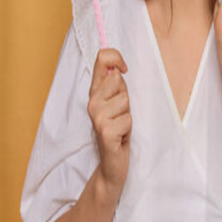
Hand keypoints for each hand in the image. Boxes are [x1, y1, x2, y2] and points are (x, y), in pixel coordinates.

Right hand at [87, 48, 131, 192]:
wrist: (111, 164)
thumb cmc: (118, 130)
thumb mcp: (117, 102)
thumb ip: (115, 84)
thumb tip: (116, 67)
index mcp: (94, 92)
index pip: (102, 59)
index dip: (116, 57)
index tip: (123, 69)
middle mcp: (92, 103)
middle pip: (117, 79)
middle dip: (126, 96)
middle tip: (121, 113)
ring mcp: (96, 117)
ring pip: (125, 100)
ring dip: (128, 115)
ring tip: (121, 125)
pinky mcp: (104, 132)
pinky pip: (128, 119)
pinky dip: (129, 129)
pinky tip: (121, 137)